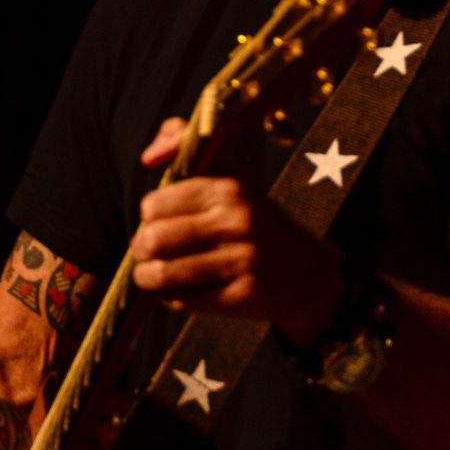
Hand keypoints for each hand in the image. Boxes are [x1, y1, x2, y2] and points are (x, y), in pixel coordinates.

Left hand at [132, 119, 344, 346]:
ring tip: (151, 274)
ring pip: (163, 273)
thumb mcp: (231, 179)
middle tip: (147, 252)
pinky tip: (179, 290)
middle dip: (141, 249)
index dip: (148, 216)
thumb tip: (148, 156)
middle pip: (154, 239)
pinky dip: (171, 297)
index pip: (155, 204)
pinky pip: (183, 300)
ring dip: (147, 277)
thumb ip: (187, 149)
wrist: (308, 274)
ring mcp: (243, 260)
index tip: (157, 221)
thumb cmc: (255, 222)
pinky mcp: (242, 296)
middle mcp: (238, 221)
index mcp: (229, 189)